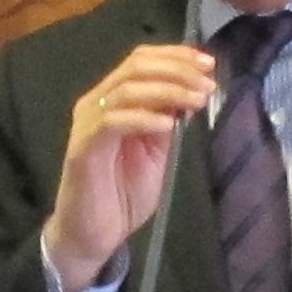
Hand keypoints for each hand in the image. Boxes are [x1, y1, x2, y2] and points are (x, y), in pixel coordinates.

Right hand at [43, 44, 215, 291]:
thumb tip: (194, 92)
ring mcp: (87, 123)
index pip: (141, 60)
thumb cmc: (123, 194)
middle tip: (206, 84)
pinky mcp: (82, 148)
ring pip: (126, 90)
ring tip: (196, 101)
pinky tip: (168, 125)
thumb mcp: (158, 152)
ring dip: (167, 91)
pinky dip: (144, 119)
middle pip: (135, 67)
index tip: (208, 64)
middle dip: (177, 70)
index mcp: (113, 99)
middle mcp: (96, 103)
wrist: (93, 235)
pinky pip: (112, 122)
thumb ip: (170, 120)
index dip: (175, 56)